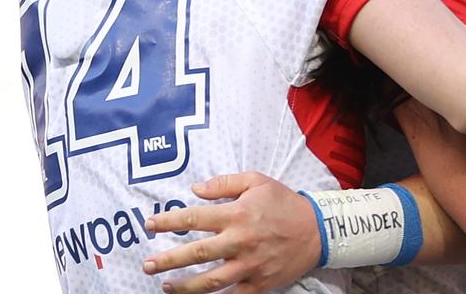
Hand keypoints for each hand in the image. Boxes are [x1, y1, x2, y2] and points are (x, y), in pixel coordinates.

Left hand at [142, 172, 320, 293]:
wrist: (318, 230)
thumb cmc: (285, 203)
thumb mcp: (258, 181)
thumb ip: (224, 184)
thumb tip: (195, 189)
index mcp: (237, 215)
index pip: (194, 218)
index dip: (168, 222)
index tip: (150, 225)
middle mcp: (240, 241)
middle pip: (196, 253)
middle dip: (167, 260)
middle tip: (147, 264)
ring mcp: (249, 266)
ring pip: (209, 281)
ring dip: (184, 286)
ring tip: (167, 287)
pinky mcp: (258, 283)